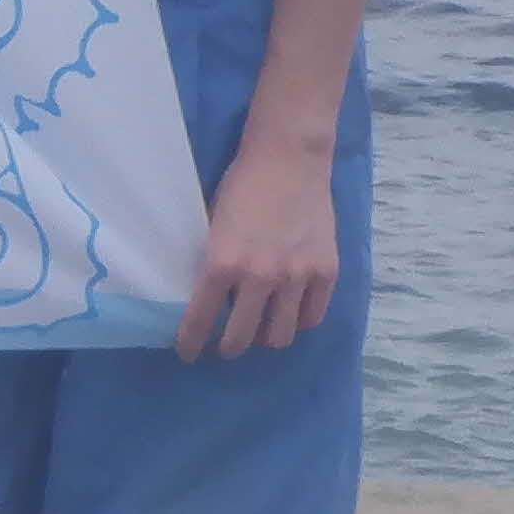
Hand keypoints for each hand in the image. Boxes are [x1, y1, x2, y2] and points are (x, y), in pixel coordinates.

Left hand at [177, 136, 342, 359]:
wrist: (288, 160)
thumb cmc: (241, 186)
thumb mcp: (212, 226)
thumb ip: (213, 262)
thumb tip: (205, 296)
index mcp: (222, 264)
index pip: (200, 319)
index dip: (190, 342)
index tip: (187, 353)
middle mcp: (260, 277)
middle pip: (242, 337)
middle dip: (228, 347)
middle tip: (224, 346)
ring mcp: (297, 277)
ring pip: (280, 334)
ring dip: (265, 339)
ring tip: (259, 333)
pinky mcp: (326, 271)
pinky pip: (312, 315)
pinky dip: (298, 321)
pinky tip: (288, 315)